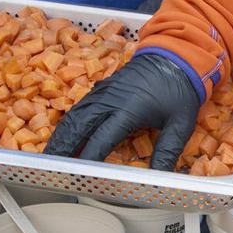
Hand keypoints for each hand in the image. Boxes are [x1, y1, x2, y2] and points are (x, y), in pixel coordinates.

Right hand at [44, 51, 200, 170]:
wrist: (175, 54)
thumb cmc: (180, 88)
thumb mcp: (180, 123)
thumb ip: (168, 152)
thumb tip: (160, 178)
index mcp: (129, 109)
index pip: (102, 138)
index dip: (89, 157)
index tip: (79, 173)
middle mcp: (111, 99)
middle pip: (79, 126)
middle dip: (64, 147)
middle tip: (52, 168)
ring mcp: (103, 92)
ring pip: (74, 116)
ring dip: (61, 135)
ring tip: (51, 155)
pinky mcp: (102, 88)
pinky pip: (79, 107)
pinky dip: (67, 123)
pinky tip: (63, 135)